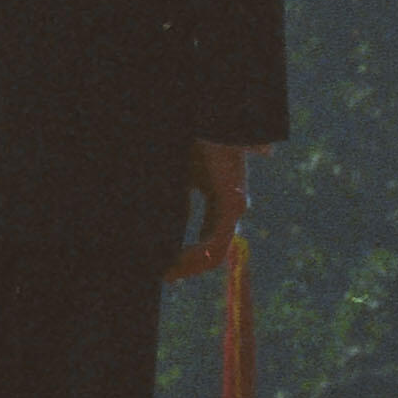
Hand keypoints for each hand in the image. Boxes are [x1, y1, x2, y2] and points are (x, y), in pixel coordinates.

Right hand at [164, 138, 249, 284]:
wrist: (205, 120)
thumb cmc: (190, 143)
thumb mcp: (179, 178)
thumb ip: (178, 202)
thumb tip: (164, 235)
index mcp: (220, 196)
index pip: (210, 236)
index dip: (189, 255)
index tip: (167, 268)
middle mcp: (231, 203)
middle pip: (215, 248)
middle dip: (189, 265)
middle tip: (165, 277)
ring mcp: (234, 204)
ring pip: (218, 250)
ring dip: (192, 265)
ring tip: (167, 273)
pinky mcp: (231, 202)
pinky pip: (218, 241)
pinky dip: (197, 254)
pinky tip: (176, 258)